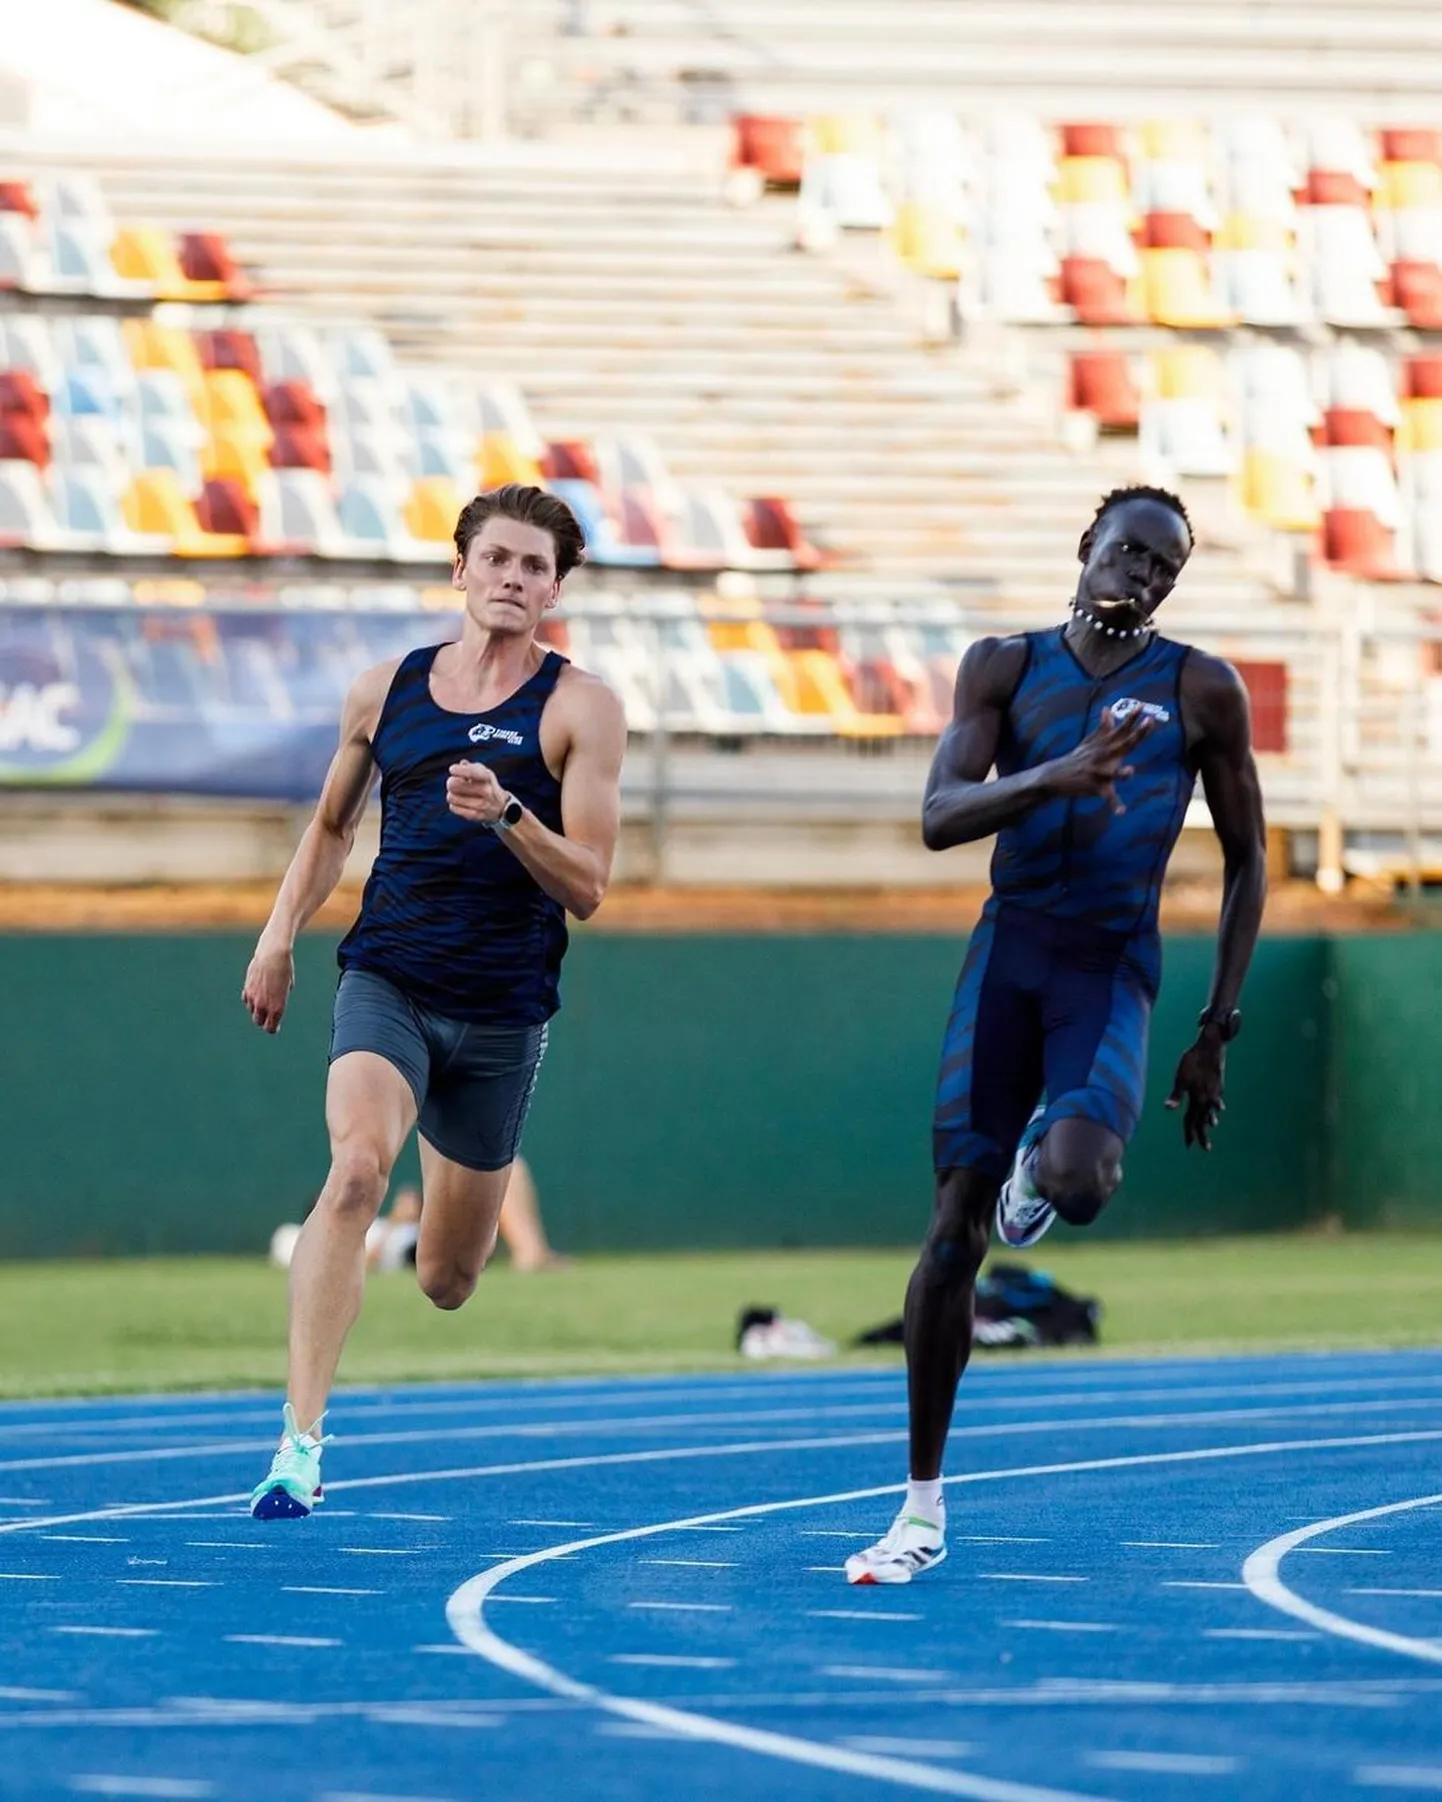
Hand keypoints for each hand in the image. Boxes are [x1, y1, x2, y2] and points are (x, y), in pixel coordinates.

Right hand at [242, 938, 294, 1034]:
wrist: (273, 955)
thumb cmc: (285, 969)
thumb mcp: (287, 986)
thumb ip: (279, 998)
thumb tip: (273, 1003)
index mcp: (277, 1008)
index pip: (270, 1028)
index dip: (273, 1028)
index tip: (275, 1026)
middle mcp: (264, 1006)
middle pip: (259, 1022)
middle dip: (264, 1020)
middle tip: (269, 1015)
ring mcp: (253, 998)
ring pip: (252, 1011)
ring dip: (257, 1009)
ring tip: (265, 1000)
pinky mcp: (247, 989)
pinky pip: (247, 1000)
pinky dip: (251, 1000)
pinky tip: (257, 993)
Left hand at [446, 760, 506, 823]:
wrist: (500, 806)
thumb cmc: (486, 785)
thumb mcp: (482, 772)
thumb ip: (470, 767)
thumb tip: (462, 764)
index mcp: (487, 777)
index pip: (471, 772)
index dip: (458, 770)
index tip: (452, 770)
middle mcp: (487, 791)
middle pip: (455, 784)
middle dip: (451, 782)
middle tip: (453, 783)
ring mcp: (482, 805)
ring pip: (452, 797)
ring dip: (451, 794)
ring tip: (456, 794)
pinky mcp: (476, 816)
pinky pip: (454, 808)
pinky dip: (453, 805)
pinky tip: (458, 803)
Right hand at [1050, 706, 1153, 813]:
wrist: (1056, 775)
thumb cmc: (1077, 757)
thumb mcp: (1090, 741)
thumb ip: (1103, 727)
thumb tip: (1107, 708)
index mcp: (1104, 746)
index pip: (1120, 729)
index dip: (1132, 718)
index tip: (1142, 706)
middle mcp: (1104, 756)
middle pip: (1124, 744)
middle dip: (1137, 734)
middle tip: (1149, 722)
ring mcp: (1099, 772)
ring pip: (1114, 773)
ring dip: (1122, 773)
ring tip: (1129, 772)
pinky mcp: (1096, 787)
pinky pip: (1108, 797)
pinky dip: (1114, 805)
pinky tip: (1121, 812)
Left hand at [1165, 1033, 1225, 1149]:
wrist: (1211, 1047)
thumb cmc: (1192, 1061)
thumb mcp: (1181, 1078)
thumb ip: (1176, 1095)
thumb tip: (1167, 1109)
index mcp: (1197, 1098)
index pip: (1191, 1120)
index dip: (1189, 1133)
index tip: (1189, 1146)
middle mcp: (1207, 1097)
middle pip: (1203, 1119)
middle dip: (1202, 1133)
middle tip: (1206, 1148)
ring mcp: (1214, 1091)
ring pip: (1211, 1109)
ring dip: (1210, 1118)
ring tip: (1213, 1126)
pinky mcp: (1217, 1083)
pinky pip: (1217, 1098)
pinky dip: (1217, 1105)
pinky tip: (1219, 1107)